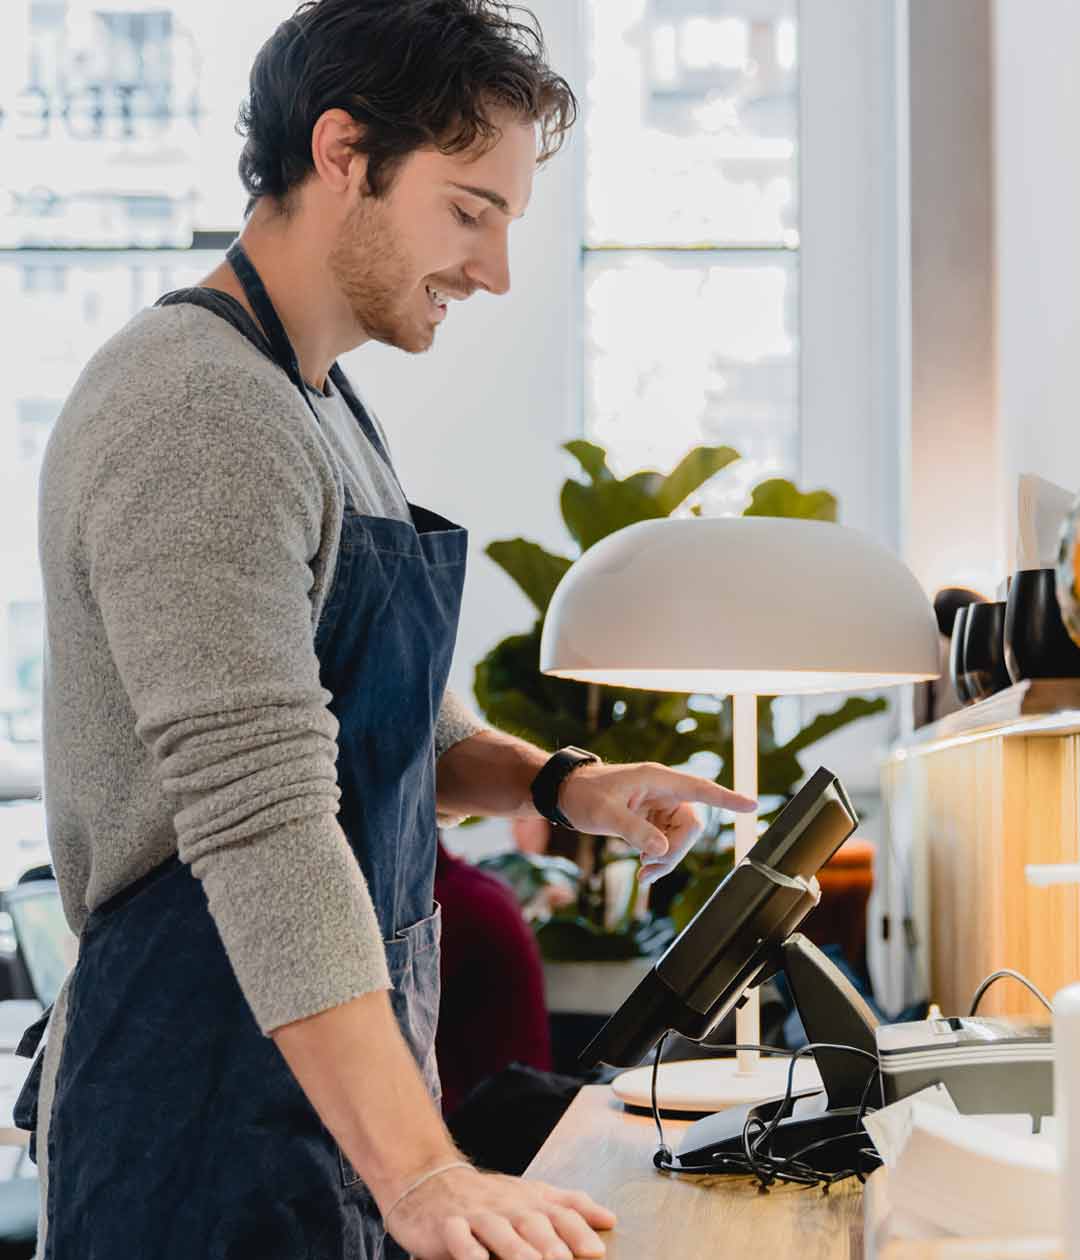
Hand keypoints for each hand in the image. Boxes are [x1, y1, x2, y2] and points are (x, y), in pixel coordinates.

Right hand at [384, 1163, 615, 1259]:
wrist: (432, 1179)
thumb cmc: (490, 1197)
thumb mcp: (531, 1196)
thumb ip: (569, 1206)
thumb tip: (610, 1218)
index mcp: (529, 1200)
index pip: (559, 1211)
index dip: (577, 1229)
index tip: (597, 1249)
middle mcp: (506, 1206)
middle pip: (530, 1221)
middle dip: (549, 1241)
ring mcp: (476, 1214)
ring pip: (497, 1230)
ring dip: (515, 1248)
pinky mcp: (447, 1225)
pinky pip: (458, 1238)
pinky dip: (468, 1249)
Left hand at [557, 761, 756, 885]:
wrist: (565, 794)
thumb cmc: (584, 794)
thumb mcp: (605, 814)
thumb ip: (634, 831)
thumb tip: (662, 850)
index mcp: (658, 780)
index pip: (700, 789)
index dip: (727, 798)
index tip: (751, 804)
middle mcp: (664, 791)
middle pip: (691, 825)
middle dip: (676, 852)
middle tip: (649, 869)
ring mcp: (659, 806)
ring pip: (680, 838)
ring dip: (667, 859)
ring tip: (642, 874)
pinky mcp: (652, 819)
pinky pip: (668, 842)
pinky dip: (659, 859)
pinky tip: (642, 869)